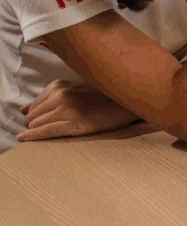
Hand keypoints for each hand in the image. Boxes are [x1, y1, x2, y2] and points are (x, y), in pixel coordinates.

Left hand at [19, 79, 139, 141]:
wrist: (126, 102)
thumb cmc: (101, 97)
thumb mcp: (75, 90)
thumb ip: (49, 97)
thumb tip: (22, 109)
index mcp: (61, 85)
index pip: (33, 105)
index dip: (34, 114)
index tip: (39, 120)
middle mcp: (62, 95)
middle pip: (32, 116)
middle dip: (33, 123)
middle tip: (46, 126)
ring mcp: (67, 109)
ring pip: (37, 124)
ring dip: (35, 130)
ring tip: (42, 133)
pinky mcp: (74, 123)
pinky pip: (46, 132)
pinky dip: (33, 137)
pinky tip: (24, 140)